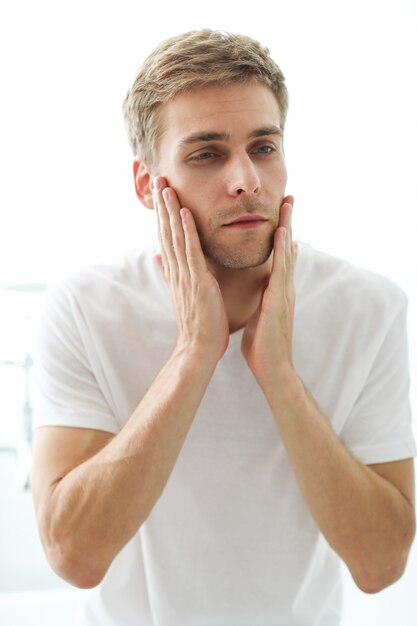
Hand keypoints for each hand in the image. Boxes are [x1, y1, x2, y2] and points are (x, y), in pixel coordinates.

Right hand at [153, 177, 229, 361]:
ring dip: (170, 210)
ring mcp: (186, 275)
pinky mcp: (197, 282)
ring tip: (166, 186)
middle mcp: (177, 270)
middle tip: (157, 177)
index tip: (160, 192)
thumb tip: (158, 257)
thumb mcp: (181, 294)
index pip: (166, 237)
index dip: (162, 214)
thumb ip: (170, 273)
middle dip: (162, 204)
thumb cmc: (196, 324)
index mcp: (176, 272)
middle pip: (166, 231)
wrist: (198, 349)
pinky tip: (184, 212)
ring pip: (175, 237)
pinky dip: (187, 231)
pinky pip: (191, 252)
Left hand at [241, 197, 295, 392]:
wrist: (271, 368)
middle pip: (286, 248)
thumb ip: (258, 298)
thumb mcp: (257, 314)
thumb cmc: (261, 345)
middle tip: (288, 197)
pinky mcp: (280, 300)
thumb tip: (255, 291)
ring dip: (288, 227)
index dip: (280, 234)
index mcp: (275, 290)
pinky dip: (283, 250)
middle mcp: (283, 287)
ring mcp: (284, 292)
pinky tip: (283, 233)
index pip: (278, 256)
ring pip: (287, 253)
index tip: (279, 213)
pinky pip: (281, 270)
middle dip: (288, 222)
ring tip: (288, 203)